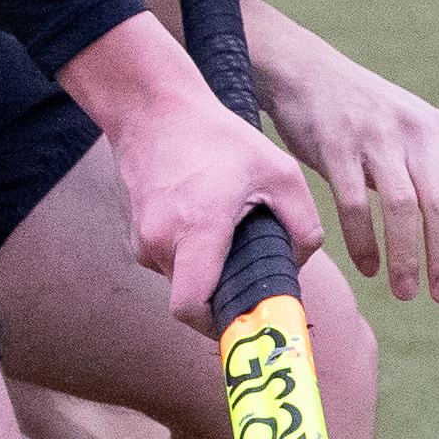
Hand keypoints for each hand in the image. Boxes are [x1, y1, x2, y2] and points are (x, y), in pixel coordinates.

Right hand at [103, 68, 321, 326]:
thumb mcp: (281, 174)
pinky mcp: (136, 235)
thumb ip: (302, 226)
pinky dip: (195, 256)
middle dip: (227, 296)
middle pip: (195, 298)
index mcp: (197, 230)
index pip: (192, 308)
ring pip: (183, 280)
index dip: (219, 328)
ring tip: (235, 235)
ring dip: (211, 272)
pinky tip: (213, 223)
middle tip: (260, 279)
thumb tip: (297, 267)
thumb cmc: (220, 139)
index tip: (249, 326)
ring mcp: (141, 240)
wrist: (153, 111)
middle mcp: (160, 242)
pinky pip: (171, 262)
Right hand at [252, 14, 438, 306]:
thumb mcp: (417, 142)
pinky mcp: (336, 146)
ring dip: (407, 257)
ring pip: (403, 207)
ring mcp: (377, 137)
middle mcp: (418, 132)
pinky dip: (363, 242)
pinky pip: (354, 203)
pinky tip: (368, 269)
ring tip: (406, 293)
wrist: (306, 73)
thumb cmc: (368, 117)